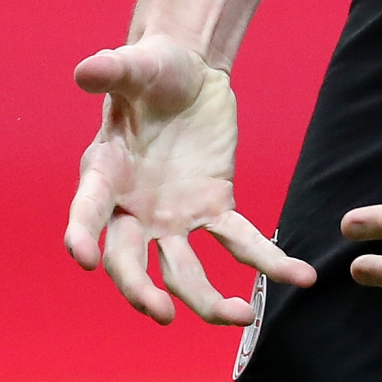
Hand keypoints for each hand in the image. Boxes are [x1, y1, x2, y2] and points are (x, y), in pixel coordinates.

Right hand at [65, 32, 316, 323]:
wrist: (187, 69)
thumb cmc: (151, 68)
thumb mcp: (134, 65)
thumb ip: (112, 70)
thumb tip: (85, 71)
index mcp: (103, 174)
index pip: (86, 211)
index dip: (81, 235)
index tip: (83, 258)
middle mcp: (133, 208)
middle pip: (130, 261)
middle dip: (141, 290)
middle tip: (161, 313)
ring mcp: (174, 217)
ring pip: (184, 272)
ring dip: (207, 301)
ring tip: (242, 316)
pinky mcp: (214, 209)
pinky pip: (240, 243)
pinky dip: (269, 263)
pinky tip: (300, 277)